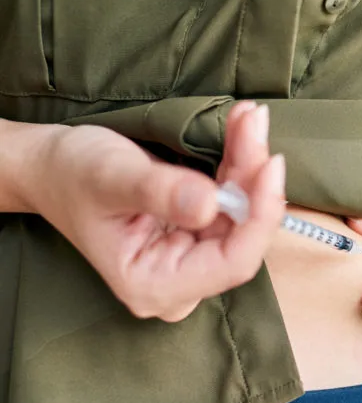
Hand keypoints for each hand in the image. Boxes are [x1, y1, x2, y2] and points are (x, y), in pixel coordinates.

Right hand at [28, 102, 285, 321]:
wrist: (49, 166)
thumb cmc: (69, 175)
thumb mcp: (111, 178)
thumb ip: (160, 193)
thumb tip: (210, 205)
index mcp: (156, 285)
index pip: (233, 263)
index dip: (259, 216)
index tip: (271, 164)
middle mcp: (181, 281)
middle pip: (242, 234)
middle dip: (253, 177)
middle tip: (254, 123)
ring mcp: (191, 258)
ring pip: (243, 212)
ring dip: (250, 162)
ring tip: (249, 117)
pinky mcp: (198, 234)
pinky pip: (233, 199)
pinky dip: (240, 162)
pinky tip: (243, 126)